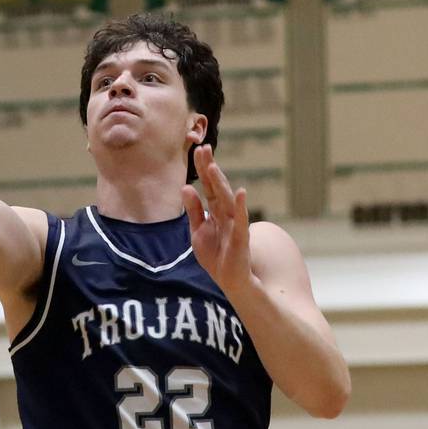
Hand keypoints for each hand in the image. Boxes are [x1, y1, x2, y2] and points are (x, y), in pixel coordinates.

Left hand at [181, 145, 252, 298]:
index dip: (203, 168)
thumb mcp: (198, 231)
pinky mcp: (241, 238)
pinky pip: (241, 220)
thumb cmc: (216, 256)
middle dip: (210, 169)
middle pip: (217, 187)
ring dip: (220, 183)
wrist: (230, 281)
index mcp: (215, 211)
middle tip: (203, 148)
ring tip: (212, 167)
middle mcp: (226, 213)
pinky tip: (242, 192)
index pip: (208, 186)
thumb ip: (194, 210)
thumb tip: (185, 188)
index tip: (198, 149)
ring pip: (226, 200)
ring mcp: (234, 224)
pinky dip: (242, 207)